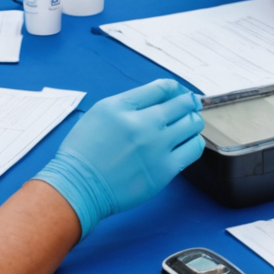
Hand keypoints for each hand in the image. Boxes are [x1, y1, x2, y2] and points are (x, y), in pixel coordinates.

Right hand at [34, 79, 204, 237]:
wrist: (80, 186)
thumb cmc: (85, 151)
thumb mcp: (100, 112)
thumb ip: (130, 102)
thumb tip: (160, 99)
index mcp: (124, 107)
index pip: (163, 87)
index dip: (176, 89)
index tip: (179, 94)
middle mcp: (143, 124)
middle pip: (183, 104)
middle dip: (188, 103)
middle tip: (188, 107)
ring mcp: (157, 148)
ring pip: (193, 124)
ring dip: (192, 121)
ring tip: (185, 126)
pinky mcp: (165, 170)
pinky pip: (193, 149)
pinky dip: (192, 142)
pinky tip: (184, 144)